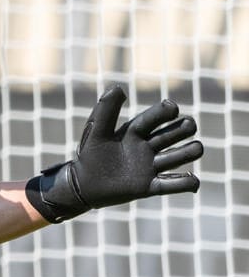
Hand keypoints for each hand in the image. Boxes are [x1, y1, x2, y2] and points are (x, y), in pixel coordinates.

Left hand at [26, 86, 202, 222]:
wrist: (82, 186)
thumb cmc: (89, 156)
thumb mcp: (96, 132)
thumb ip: (105, 111)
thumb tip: (118, 88)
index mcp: (135, 131)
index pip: (156, 117)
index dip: (166, 111)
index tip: (173, 109)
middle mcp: (147, 147)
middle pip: (175, 133)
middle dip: (183, 128)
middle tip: (185, 128)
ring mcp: (150, 167)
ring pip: (181, 155)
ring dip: (190, 151)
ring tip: (194, 149)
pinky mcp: (149, 187)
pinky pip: (173, 184)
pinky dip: (187, 183)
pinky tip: (193, 181)